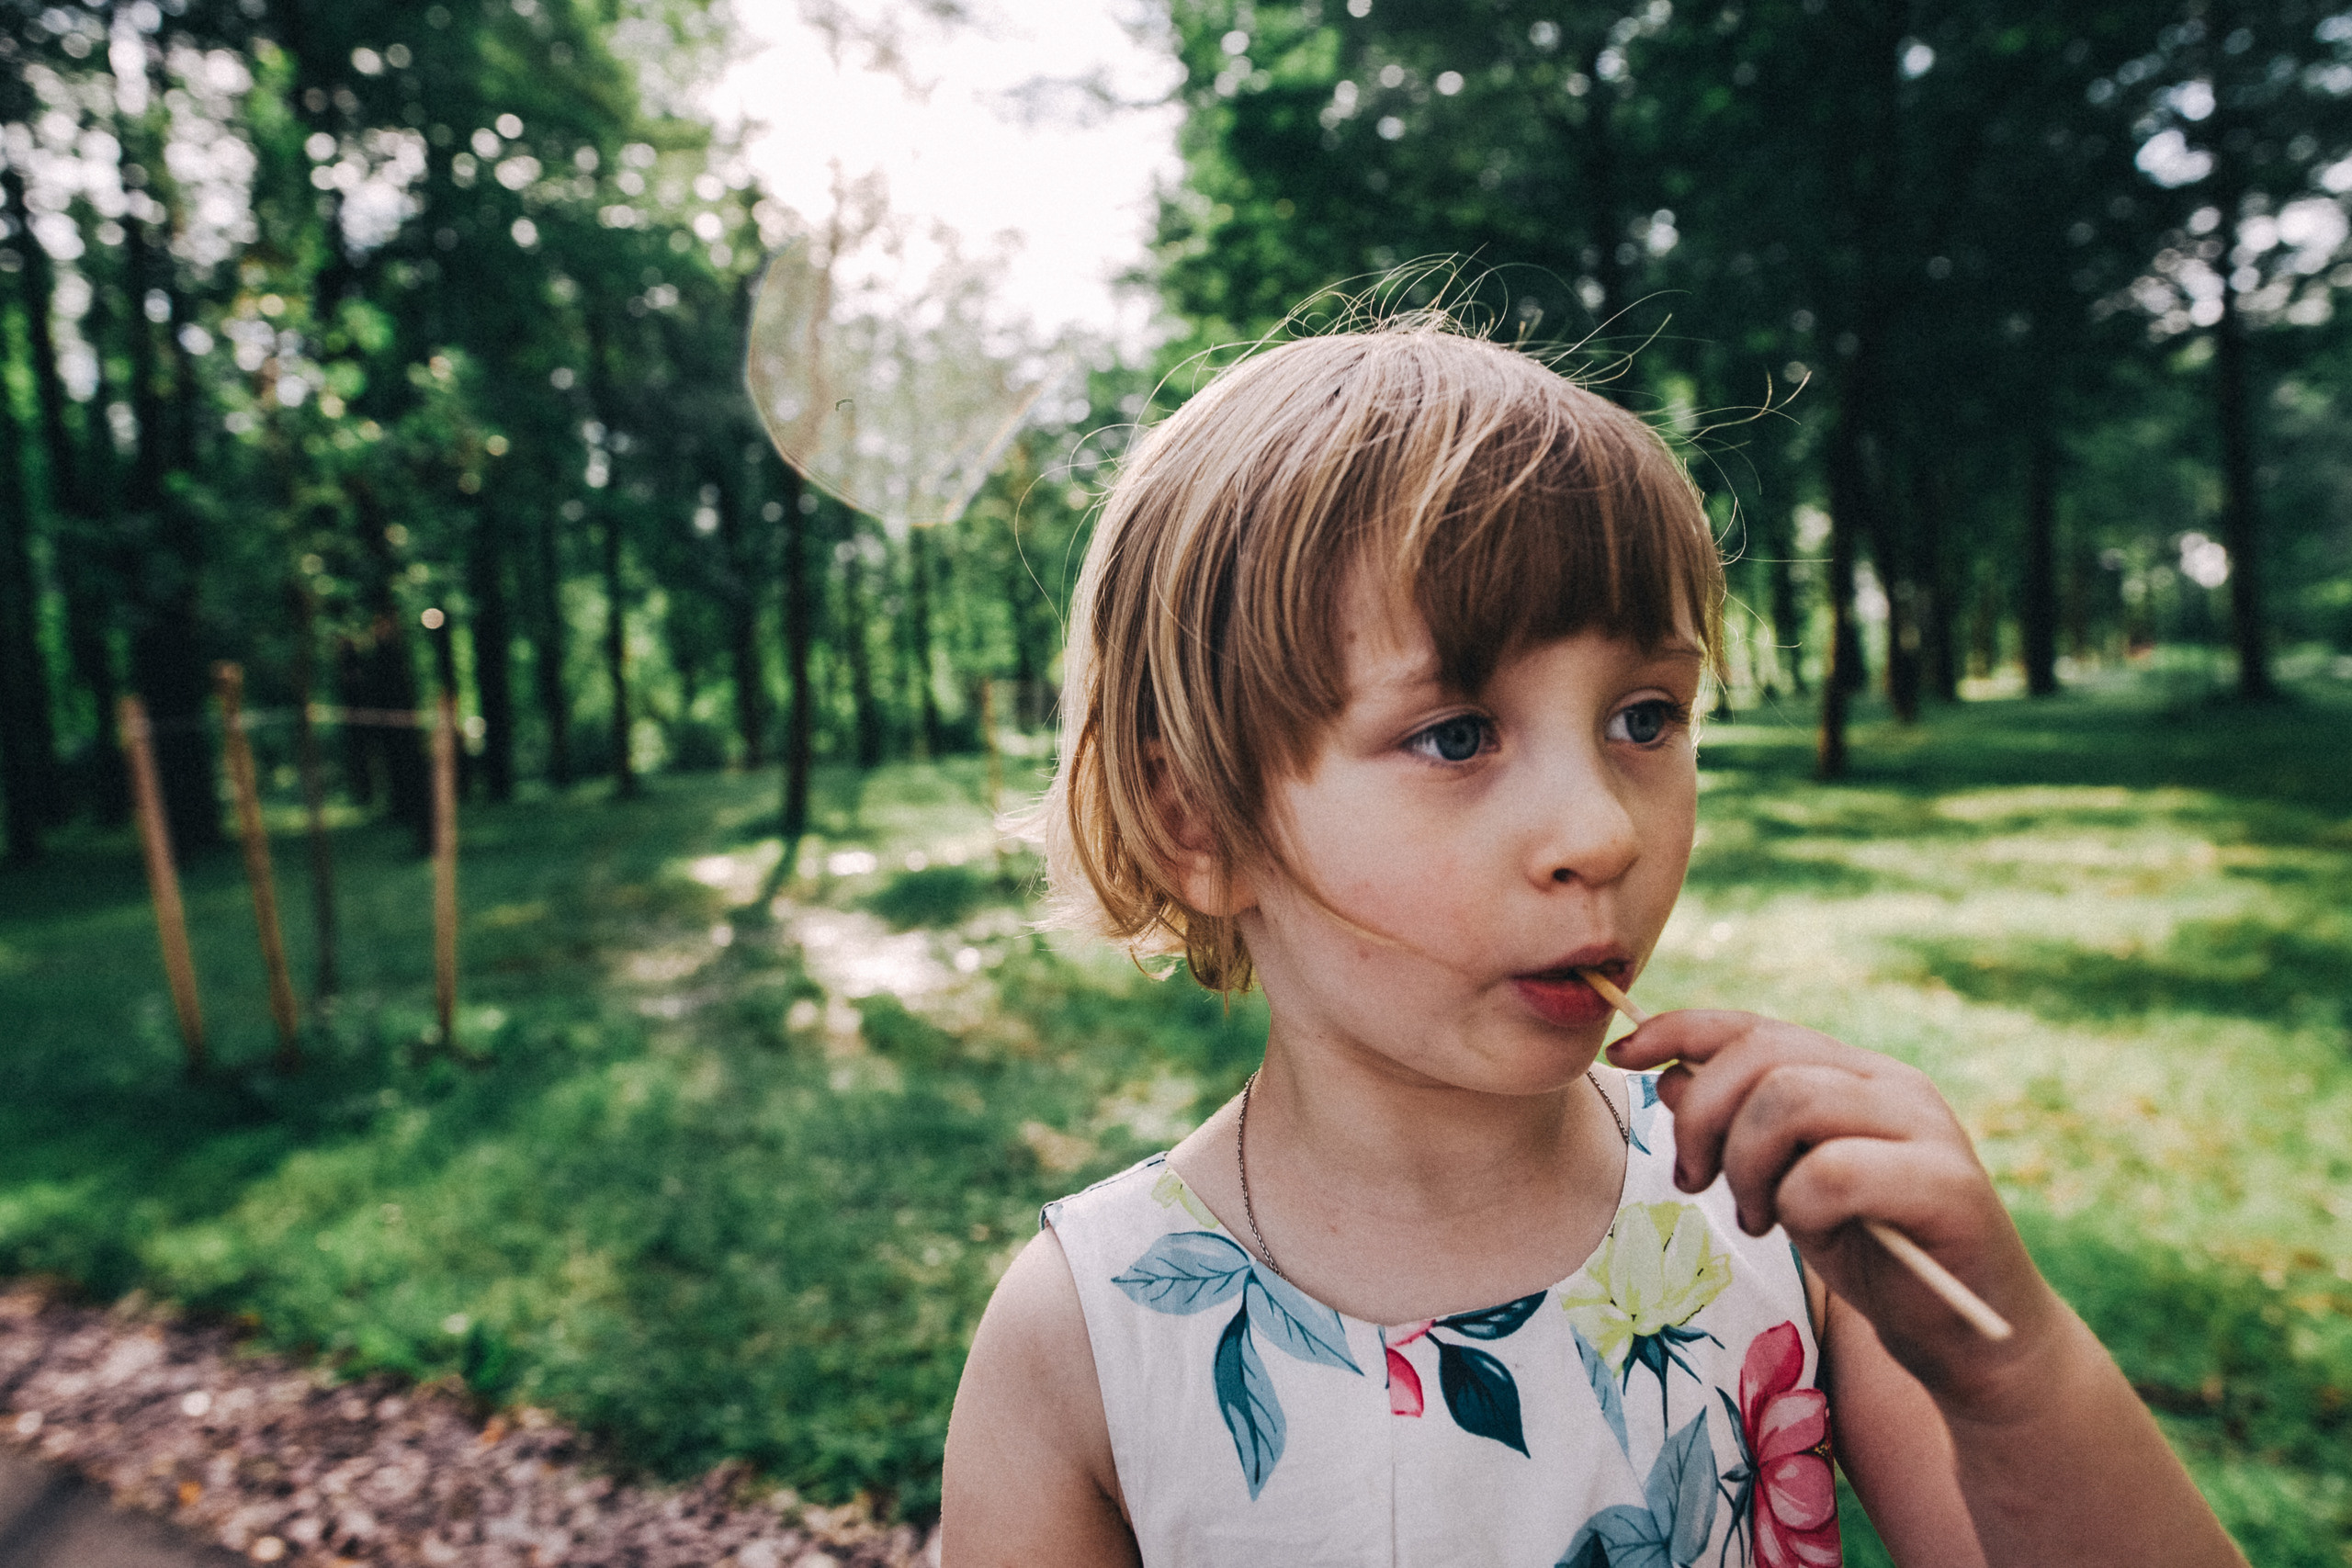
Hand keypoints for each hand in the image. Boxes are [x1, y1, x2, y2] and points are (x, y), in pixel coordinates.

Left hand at [1608, 1009, 2062, 1414]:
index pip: (1753, 1026)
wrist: (1964, 1341)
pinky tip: (1806, 1233)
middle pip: (1760, 1057)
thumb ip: (1736, 1130)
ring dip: (1746, 1166)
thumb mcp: (1781, 1186)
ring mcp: (1925, 1128)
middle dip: (1702, 1118)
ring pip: (1789, 1101)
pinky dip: (1797, 1205)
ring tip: (1756, 1219)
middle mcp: (1892, 1084)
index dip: (1679, 1031)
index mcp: (1853, 1074)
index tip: (1622, 1057)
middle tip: (1695, 1182)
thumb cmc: (1871, 1257)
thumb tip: (1666, 1074)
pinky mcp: (1947, 1185)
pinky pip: (1832, 1170)